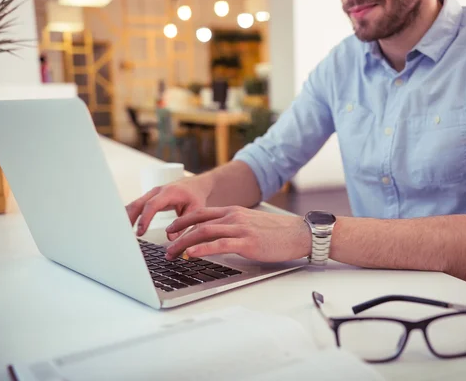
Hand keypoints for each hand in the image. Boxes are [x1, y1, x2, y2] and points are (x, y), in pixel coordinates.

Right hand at [126, 178, 208, 236]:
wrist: (194, 185)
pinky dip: (130, 215)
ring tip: (122, 233)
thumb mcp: (195, 210)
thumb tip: (171, 238)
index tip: (140, 232)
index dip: (145, 218)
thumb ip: (185, 224)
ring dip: (127, 218)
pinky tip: (125, 226)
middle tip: (125, 235)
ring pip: (135, 204)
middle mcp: (157, 191)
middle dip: (130, 219)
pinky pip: (136, 206)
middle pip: (139, 203)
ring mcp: (151, 193)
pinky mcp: (148, 198)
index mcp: (170, 192)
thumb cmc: (195, 197)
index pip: (152, 204)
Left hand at [164, 206, 310, 261]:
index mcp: (234, 212)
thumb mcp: (251, 225)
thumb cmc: (278, 233)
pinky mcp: (247, 242)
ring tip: (172, 254)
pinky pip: (220, 243)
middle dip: (177, 234)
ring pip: (204, 231)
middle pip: (197, 222)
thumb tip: (217, 240)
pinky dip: (202, 248)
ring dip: (184, 244)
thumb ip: (234, 229)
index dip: (182, 221)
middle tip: (166, 246)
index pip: (201, 213)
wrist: (299, 233)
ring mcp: (240, 228)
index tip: (171, 231)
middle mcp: (234, 216)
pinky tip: (192, 254)